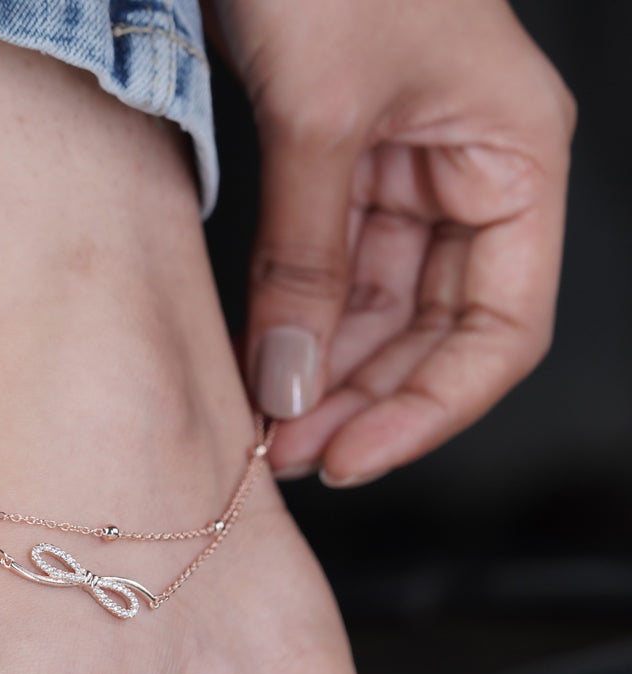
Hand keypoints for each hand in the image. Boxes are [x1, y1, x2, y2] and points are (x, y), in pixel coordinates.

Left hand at [206, 0, 574, 484]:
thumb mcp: (324, 116)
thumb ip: (308, 261)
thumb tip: (290, 385)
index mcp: (515, 158)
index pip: (500, 329)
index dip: (432, 408)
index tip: (355, 455)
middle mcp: (470, 177)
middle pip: (433, 332)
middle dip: (363, 400)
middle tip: (293, 455)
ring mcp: (406, 178)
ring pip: (377, 313)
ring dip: (324, 375)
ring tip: (267, 430)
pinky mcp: (344, 170)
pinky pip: (329, 273)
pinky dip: (294, 324)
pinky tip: (261, 369)